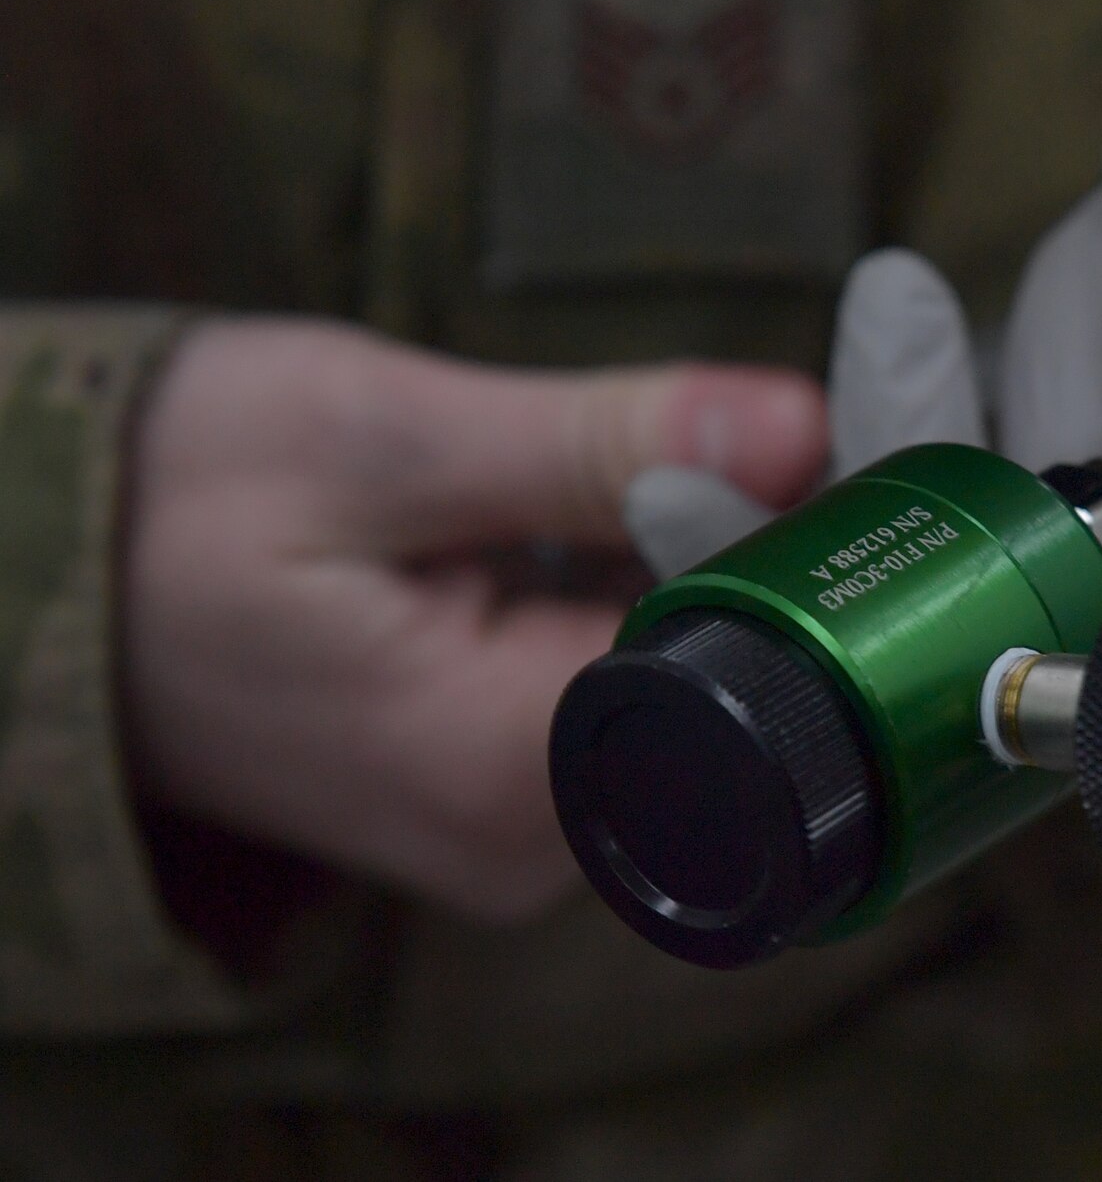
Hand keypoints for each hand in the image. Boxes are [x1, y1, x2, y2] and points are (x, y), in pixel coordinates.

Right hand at [125, 319, 825, 921]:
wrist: (32, 584)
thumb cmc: (166, 503)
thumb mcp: (378, 439)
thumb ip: (595, 446)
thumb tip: (798, 430)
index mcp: (502, 774)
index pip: (746, 663)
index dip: (819, 535)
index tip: (881, 408)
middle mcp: (530, 840)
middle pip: (743, 689)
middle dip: (788, 541)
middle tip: (830, 396)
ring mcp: (520, 824)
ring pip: (699, 686)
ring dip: (727, 558)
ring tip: (733, 437)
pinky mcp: (508, 784)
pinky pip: (634, 689)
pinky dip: (661, 589)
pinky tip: (655, 503)